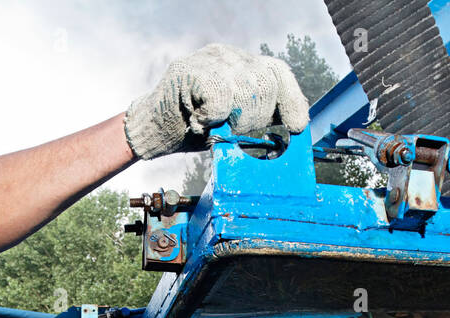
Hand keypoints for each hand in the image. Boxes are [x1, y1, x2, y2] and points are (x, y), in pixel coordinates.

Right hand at [124, 44, 309, 159]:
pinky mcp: (188, 70)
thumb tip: (295, 127)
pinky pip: (220, 96)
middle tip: (235, 130)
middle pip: (265, 80)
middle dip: (257, 115)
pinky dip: (214, 116)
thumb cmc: (194, 129)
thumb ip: (261, 116)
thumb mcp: (235, 123)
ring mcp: (206, 59)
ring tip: (215, 125)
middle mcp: (226, 55)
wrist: (153, 131)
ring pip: (245, 87)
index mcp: (241, 65)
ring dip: (235, 118)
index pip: (277, 72)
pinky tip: (201, 121)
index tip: (296, 126)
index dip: (291, 100)